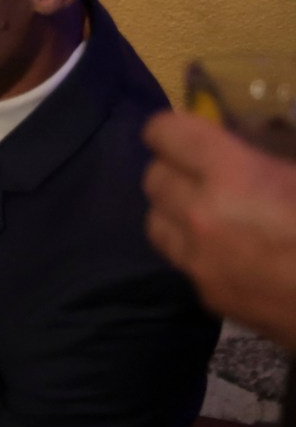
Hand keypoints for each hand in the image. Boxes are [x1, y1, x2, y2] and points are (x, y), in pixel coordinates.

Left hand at [143, 111, 295, 345]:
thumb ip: (273, 144)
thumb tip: (243, 129)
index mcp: (233, 175)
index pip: (164, 132)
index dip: (176, 128)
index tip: (193, 131)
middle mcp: (203, 217)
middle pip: (152, 176)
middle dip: (175, 167)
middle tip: (206, 169)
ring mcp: (202, 262)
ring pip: (156, 220)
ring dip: (175, 208)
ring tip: (211, 207)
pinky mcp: (211, 298)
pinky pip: (181, 260)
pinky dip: (194, 247)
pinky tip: (231, 247)